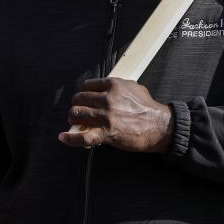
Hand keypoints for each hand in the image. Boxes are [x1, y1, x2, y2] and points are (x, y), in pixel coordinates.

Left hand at [59, 77, 173, 152]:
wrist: (160, 126)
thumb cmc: (148, 107)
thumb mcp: (134, 87)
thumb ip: (117, 87)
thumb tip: (103, 90)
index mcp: (114, 85)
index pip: (86, 86)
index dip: (83, 93)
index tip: (84, 100)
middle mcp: (108, 99)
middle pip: (78, 100)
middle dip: (77, 106)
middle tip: (80, 112)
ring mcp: (107, 116)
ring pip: (76, 114)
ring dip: (74, 119)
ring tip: (77, 122)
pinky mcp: (107, 133)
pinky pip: (82, 137)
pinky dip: (71, 138)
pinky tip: (64, 137)